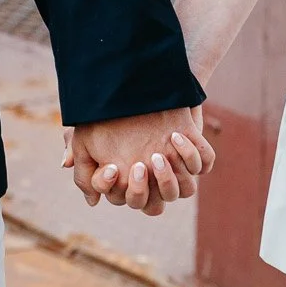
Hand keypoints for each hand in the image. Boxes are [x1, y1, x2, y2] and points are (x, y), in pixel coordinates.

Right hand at [66, 108, 214, 216]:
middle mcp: (157, 179)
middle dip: (146, 187)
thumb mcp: (86, 134)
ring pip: (183, 190)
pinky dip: (194, 156)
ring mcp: (179, 166)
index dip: (119, 190)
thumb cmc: (112, 112)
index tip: (111, 167)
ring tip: (161, 150)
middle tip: (140, 163)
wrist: (140, 82)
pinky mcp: (197, 149)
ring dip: (172, 176)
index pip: (128, 200)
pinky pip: (203, 164)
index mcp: (133, 181)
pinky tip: (177, 136)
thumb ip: (82, 162)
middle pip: (155, 205)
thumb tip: (92, 200)